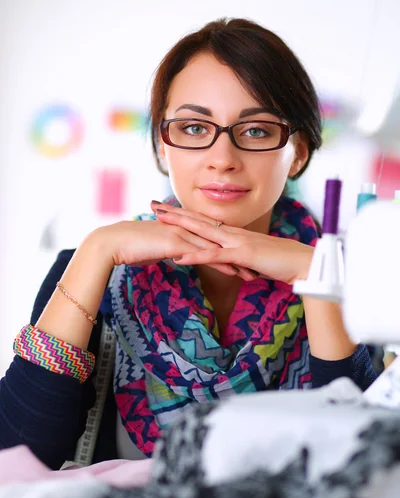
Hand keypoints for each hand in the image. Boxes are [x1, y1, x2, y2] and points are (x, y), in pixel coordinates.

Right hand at [92, 219, 242, 275]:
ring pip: (215, 247)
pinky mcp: (176, 242)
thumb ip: (170, 249)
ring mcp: (182, 233)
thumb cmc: (132, 247)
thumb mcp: (156, 248)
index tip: (245, 260)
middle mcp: (186, 227)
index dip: (229, 249)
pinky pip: (202, 253)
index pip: (212, 238)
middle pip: (220, 241)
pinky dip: (219, 263)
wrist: (113, 242)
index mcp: (183, 227)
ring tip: (252, 273)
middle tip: (258, 265)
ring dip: (235, 260)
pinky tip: (232, 272)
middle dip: (239, 254)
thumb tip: (177, 255)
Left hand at [152, 202, 313, 284]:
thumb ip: (242, 259)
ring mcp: (237, 242)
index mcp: (235, 234)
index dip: (185, 215)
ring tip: (158, 222)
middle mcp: (233, 233)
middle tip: (152, 205)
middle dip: (174, 213)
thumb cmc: (282, 262)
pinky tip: (179, 258)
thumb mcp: (256, 259)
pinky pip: (215, 255)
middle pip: (198, 220)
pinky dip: (196, 256)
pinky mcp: (242, 254)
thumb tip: (235, 264)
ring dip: (179, 227)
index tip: (167, 210)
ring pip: (202, 232)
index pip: (205, 221)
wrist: (304, 262)